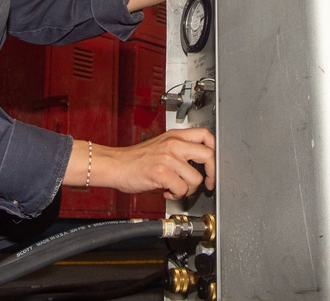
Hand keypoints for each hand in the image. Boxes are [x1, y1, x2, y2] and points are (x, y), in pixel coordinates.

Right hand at [64, 128, 214, 199]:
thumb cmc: (136, 159)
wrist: (115, 165)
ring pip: (195, 178)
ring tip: (176, 188)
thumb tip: (199, 164)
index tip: (212, 164)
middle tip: (207, 183)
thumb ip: (179, 150)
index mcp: (175, 136)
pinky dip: (176, 195)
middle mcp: (174, 144)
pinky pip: (182, 189)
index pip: (206, 134)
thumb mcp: (161, 145)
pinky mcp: (162, 172)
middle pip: (208, 155)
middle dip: (211, 173)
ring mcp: (168, 158)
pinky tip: (167, 191)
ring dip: (188, 189)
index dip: (214, 149)